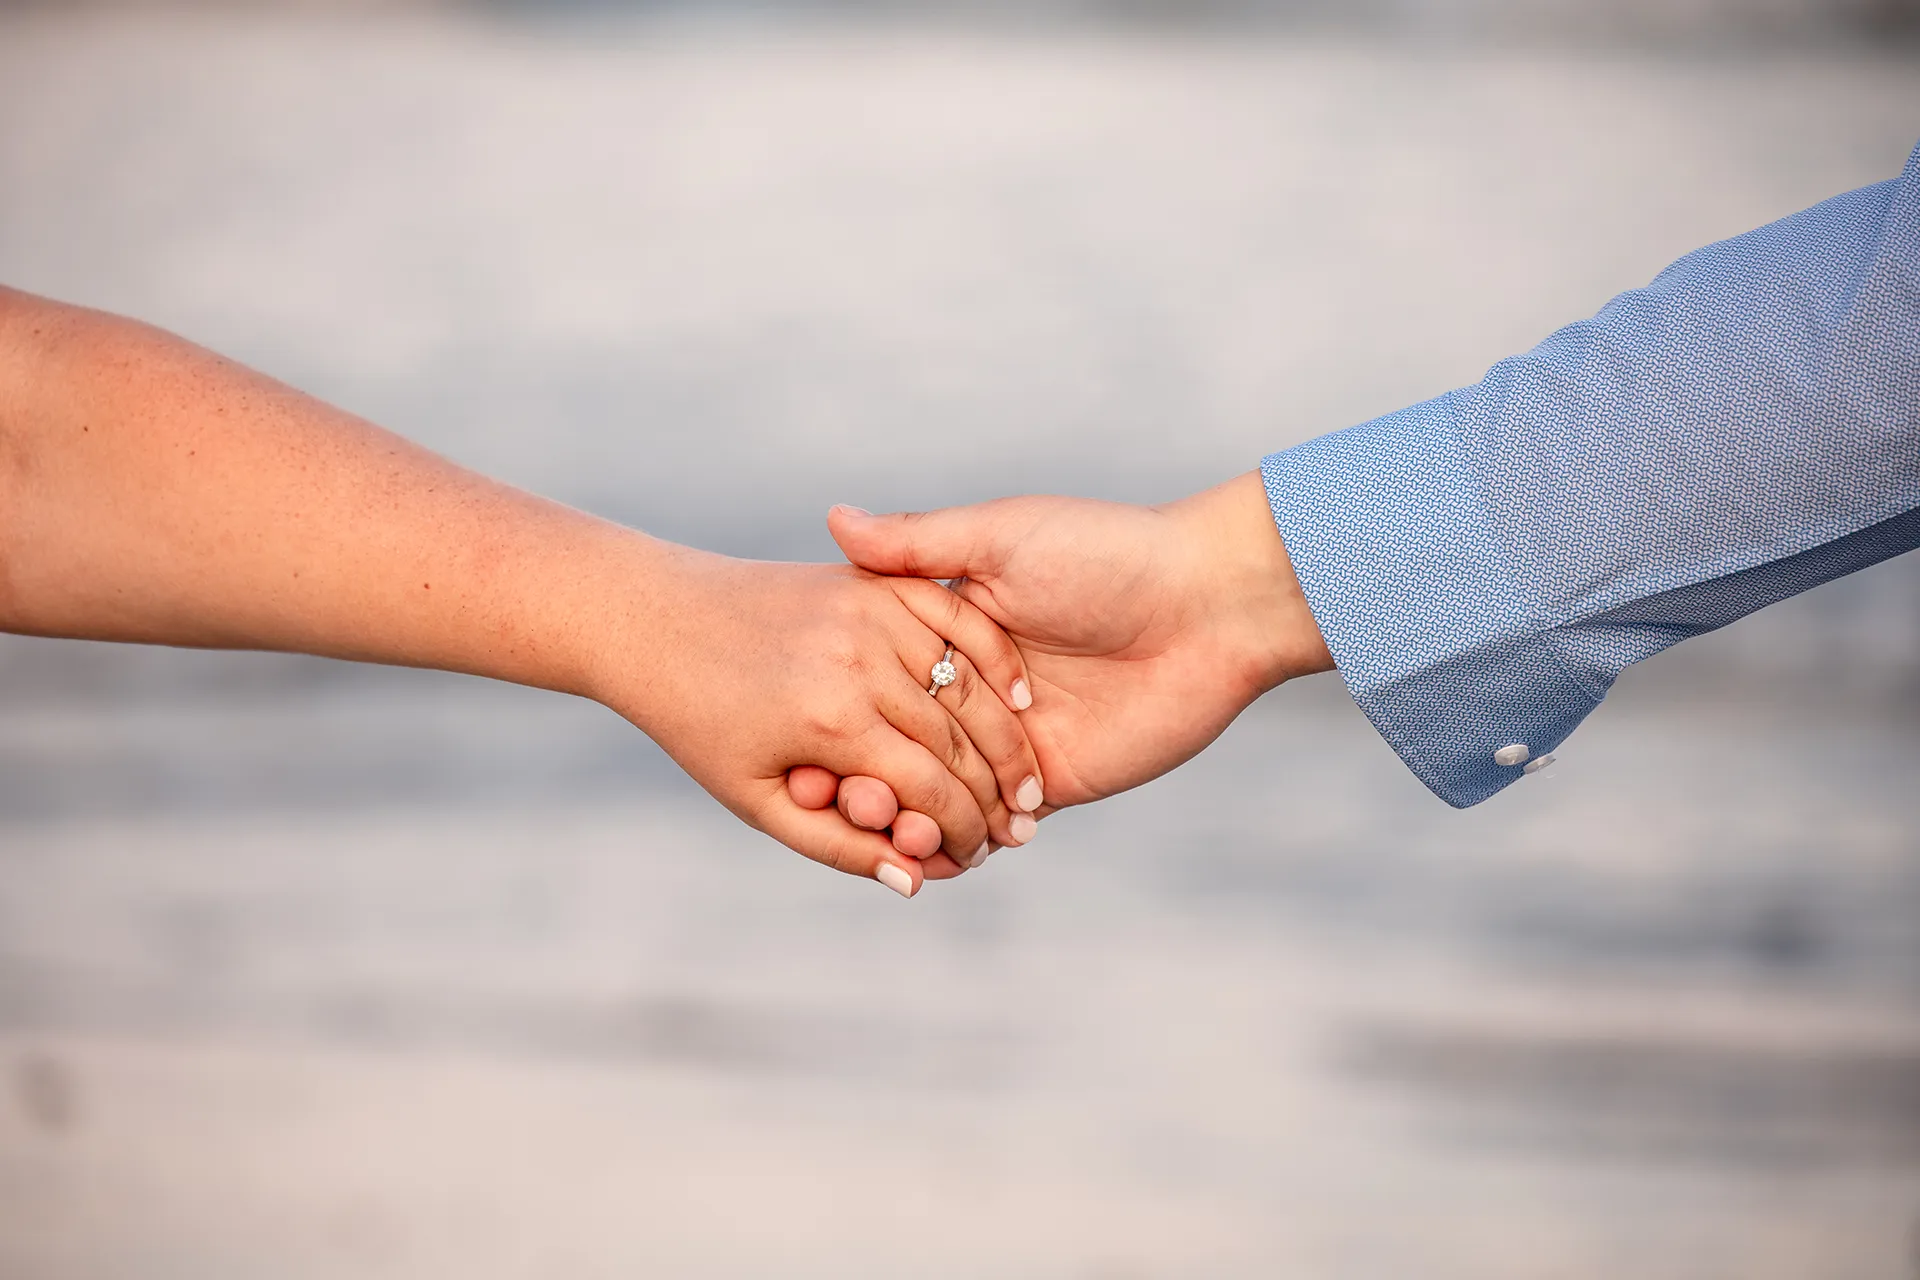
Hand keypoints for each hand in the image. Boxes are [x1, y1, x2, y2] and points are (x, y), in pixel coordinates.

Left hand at [592, 547, 1042, 892]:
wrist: (657, 619)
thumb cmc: (700, 723)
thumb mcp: (756, 800)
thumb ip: (836, 845)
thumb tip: (915, 880)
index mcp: (829, 721)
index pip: (931, 790)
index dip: (964, 832)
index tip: (978, 859)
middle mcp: (859, 659)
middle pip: (961, 740)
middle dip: (997, 794)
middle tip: (1020, 827)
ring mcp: (871, 611)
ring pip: (970, 683)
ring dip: (1009, 735)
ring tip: (1027, 779)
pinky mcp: (875, 580)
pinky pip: (958, 619)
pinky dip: (995, 658)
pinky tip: (1020, 697)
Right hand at [793, 472, 1332, 819]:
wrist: (1210, 606)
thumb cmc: (1107, 555)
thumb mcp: (1003, 539)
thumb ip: (920, 543)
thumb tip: (834, 519)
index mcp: (947, 632)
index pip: (870, 684)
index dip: (834, 714)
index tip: (798, 741)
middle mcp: (970, 690)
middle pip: (895, 748)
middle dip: (866, 779)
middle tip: (844, 798)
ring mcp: (1010, 743)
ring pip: (937, 796)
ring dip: (907, 819)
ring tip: (892, 831)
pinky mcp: (1053, 784)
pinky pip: (996, 826)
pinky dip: (963, 846)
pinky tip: (937, 857)